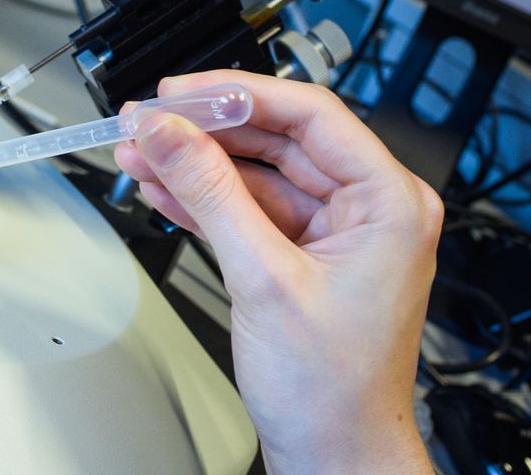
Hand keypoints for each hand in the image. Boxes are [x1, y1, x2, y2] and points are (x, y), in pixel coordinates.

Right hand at [115, 71, 441, 474]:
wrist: (336, 458)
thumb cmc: (335, 392)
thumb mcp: (263, 279)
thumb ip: (211, 194)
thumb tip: (170, 134)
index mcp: (390, 201)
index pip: (310, 113)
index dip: (238, 94)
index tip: (182, 93)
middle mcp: (372, 208)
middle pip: (279, 139)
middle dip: (207, 131)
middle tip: (148, 121)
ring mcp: (339, 233)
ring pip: (259, 174)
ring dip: (197, 165)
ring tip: (140, 152)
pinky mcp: (308, 257)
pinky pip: (253, 209)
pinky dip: (207, 199)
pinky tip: (163, 187)